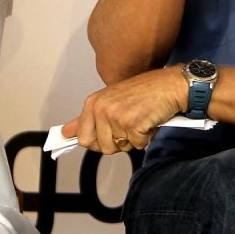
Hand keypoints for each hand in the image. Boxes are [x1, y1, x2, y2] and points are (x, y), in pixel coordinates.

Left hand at [61, 66, 186, 153]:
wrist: (169, 85)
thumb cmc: (143, 92)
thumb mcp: (110, 101)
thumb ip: (86, 119)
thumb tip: (65, 132)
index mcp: (93, 103)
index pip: (83, 138)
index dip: (98, 141)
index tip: (109, 134)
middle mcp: (101, 108)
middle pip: (102, 147)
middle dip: (117, 142)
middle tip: (128, 125)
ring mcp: (116, 116)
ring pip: (120, 148)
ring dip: (133, 139)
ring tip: (139, 120)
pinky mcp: (132, 124)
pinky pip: (137, 145)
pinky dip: (146, 137)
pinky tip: (148, 121)